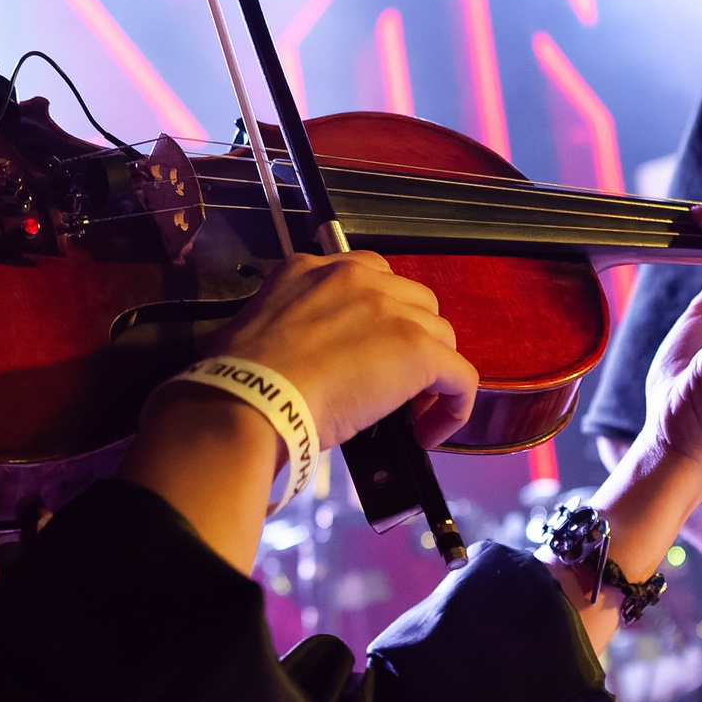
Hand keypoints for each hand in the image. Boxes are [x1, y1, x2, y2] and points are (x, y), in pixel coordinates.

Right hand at [210, 251, 478, 448]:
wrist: (251, 398)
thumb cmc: (241, 378)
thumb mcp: (258, 326)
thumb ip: (291, 326)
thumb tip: (302, 359)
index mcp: (311, 268)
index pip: (368, 277)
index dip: (378, 317)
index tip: (367, 350)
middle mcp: (357, 277)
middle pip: (413, 301)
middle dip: (408, 338)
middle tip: (388, 382)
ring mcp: (392, 311)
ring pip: (439, 336)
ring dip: (429, 372)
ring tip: (408, 413)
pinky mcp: (417, 349)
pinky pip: (460, 376)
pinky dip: (454, 406)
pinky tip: (431, 432)